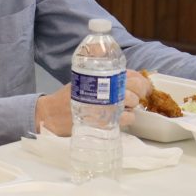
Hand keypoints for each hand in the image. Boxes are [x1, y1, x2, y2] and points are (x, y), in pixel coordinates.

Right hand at [35, 70, 151, 136]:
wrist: (52, 114)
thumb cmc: (68, 96)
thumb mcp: (82, 78)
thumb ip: (103, 75)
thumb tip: (126, 77)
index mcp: (101, 74)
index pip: (132, 74)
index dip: (142, 81)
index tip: (143, 88)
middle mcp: (105, 87)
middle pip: (135, 88)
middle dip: (138, 94)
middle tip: (131, 99)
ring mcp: (106, 104)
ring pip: (132, 104)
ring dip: (131, 107)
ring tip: (120, 108)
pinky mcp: (105, 121)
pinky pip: (126, 119)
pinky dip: (125, 118)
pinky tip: (116, 117)